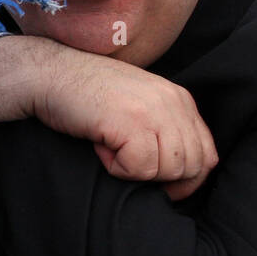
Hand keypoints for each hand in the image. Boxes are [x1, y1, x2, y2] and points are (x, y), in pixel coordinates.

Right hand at [0, 35, 217, 199]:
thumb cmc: (86, 95)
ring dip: (137, 170)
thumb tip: (182, 174)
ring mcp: (154, 111)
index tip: (155, 180)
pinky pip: (141, 169)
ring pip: (169, 171)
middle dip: (161, 178)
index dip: (185, 178)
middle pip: (192, 166)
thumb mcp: (136, 106)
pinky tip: (100, 146)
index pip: (207, 154)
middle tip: (126, 162)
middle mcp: (173, 102)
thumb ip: (164, 128)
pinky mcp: (132, 123)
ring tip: (111, 148)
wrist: (50, 75)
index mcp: (180, 99)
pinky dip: (118, 168)